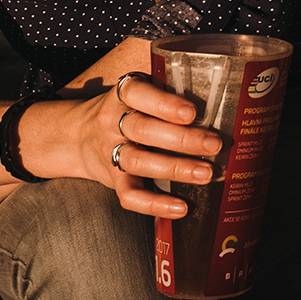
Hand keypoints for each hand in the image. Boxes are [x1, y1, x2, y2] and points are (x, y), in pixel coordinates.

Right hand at [28, 74, 224, 217]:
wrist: (77, 136)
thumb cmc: (128, 110)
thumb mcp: (140, 92)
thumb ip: (168, 92)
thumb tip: (224, 99)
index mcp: (123, 94)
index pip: (138, 94)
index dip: (164, 104)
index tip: (192, 112)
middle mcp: (112, 122)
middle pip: (143, 130)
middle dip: (181, 139)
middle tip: (215, 145)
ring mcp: (110, 153)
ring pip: (138, 161)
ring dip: (174, 168)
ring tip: (206, 174)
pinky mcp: (112, 181)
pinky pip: (130, 195)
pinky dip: (155, 204)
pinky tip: (181, 207)